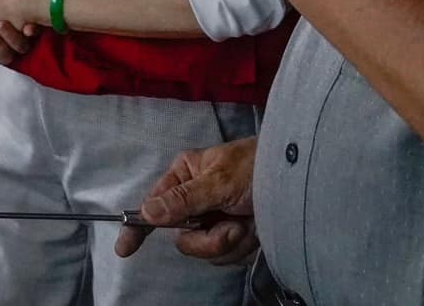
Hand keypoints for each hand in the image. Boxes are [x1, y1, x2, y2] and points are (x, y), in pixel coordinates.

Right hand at [115, 136, 258, 264]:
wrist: (299, 182)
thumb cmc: (258, 168)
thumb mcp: (219, 182)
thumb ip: (183, 200)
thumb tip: (147, 212)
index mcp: (185, 175)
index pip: (154, 204)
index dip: (138, 226)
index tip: (124, 248)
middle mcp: (196, 198)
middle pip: (183, 236)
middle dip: (209, 238)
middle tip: (231, 226)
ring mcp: (215, 218)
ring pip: (206, 250)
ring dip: (230, 241)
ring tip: (248, 222)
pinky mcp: (234, 234)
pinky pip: (226, 255)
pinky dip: (243, 245)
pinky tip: (255, 229)